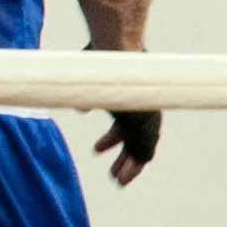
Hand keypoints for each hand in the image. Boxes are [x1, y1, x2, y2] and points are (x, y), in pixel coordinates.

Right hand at [86, 41, 158, 184]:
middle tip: (114, 173)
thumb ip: (87, 96)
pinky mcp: (142, 121)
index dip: (112, 140)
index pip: (124, 126)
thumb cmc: (101, 53)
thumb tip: (82, 109)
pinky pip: (143, 151)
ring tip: (117, 181)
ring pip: (141, 149)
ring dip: (130, 167)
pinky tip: (123, 176)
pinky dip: (134, 166)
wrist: (115, 45)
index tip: (97, 149)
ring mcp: (143, 115)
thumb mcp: (90, 79)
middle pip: (136, 139)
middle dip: (125, 158)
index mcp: (129, 99)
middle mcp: (141, 109)